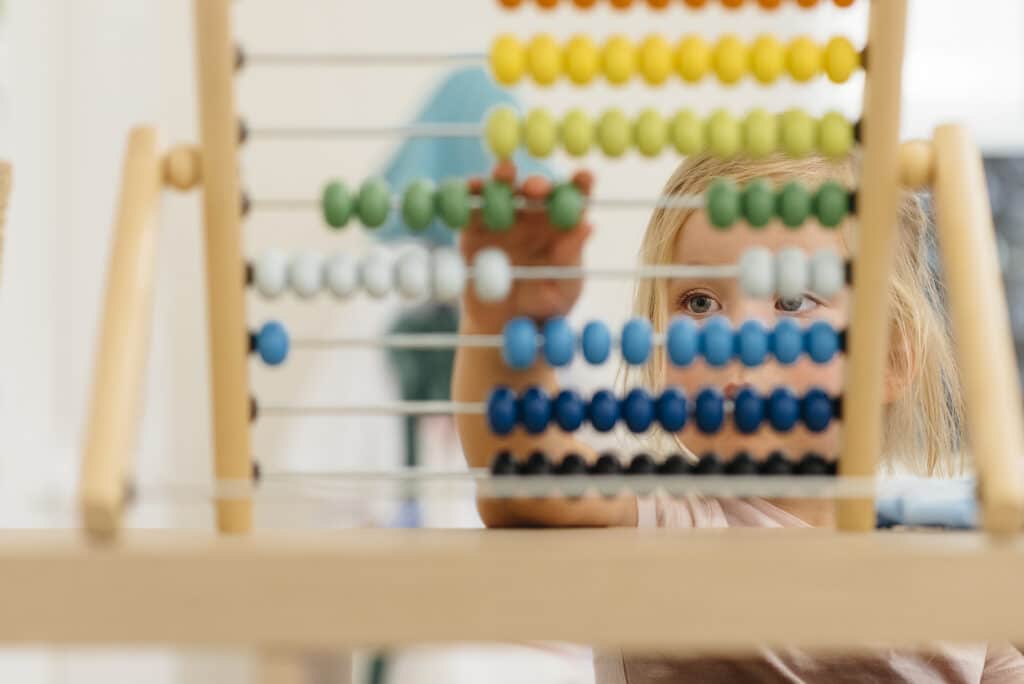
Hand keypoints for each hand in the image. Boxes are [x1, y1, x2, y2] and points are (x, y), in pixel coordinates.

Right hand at [460, 161, 593, 333]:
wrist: (502, 328)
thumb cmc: (544, 308)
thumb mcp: (564, 290)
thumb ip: (571, 259)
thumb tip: (588, 224)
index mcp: (561, 226)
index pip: (575, 199)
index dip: (581, 184)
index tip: (585, 177)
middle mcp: (533, 216)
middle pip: (536, 190)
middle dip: (537, 184)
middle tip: (536, 188)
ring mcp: (502, 218)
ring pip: (502, 190)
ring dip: (502, 177)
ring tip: (504, 172)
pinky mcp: (473, 229)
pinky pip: (469, 208)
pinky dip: (467, 195)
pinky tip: (470, 189)